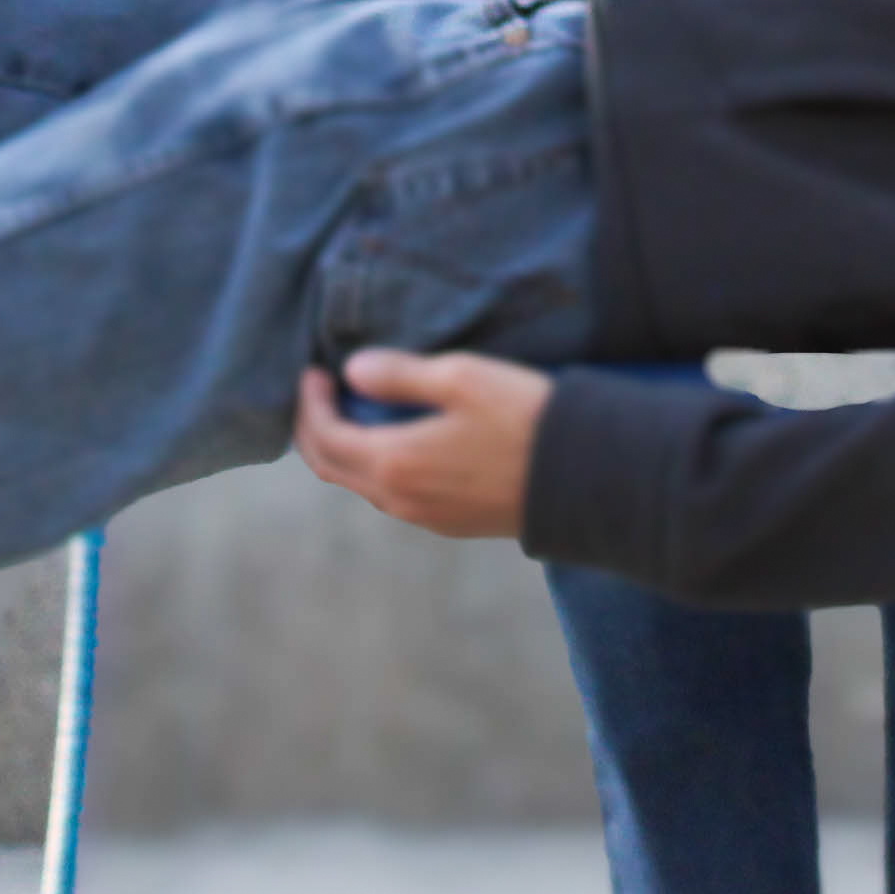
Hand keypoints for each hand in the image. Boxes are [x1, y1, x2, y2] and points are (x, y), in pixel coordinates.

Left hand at [289, 350, 548, 539]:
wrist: (585, 478)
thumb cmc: (524, 418)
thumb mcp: (462, 378)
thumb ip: (399, 374)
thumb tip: (352, 371)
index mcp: (394, 462)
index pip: (323, 437)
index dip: (309, 403)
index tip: (313, 371)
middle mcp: (401, 499)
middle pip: (332, 468)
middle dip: (315, 430)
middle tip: (320, 393)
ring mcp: (427, 517)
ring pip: (363, 486)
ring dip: (346, 450)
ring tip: (356, 411)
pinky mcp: (452, 523)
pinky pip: (395, 496)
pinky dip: (377, 466)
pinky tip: (397, 441)